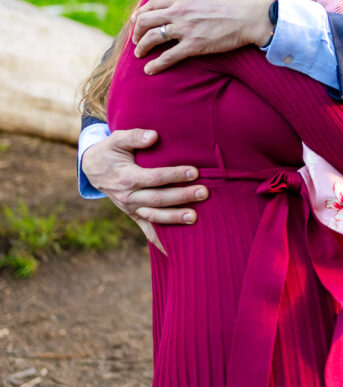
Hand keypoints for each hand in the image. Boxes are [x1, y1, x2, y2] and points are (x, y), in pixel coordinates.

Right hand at [81, 129, 207, 253]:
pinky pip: (147, 230)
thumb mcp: (117, 139)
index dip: (174, 175)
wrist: (93, 169)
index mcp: (127, 177)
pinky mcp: (134, 215)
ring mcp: (131, 209)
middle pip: (158, 198)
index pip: (155, 178)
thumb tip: (153, 136)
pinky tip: (174, 251)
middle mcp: (129, 197)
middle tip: (204, 192)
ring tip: (195, 217)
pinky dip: (159, 242)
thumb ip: (134, 136)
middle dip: (182, 196)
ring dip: (175, 218)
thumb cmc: (110, 151)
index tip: (194, 172)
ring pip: (155, 216)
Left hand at [132, 0, 272, 72]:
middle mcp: (179, 11)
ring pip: (152, 38)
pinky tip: (149, 69)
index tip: (136, 20)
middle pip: (145, 21)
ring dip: (142, 47)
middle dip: (136, 31)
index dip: (140, 13)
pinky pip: (168, 57)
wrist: (254, 14)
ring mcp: (185, 29)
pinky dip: (156, 64)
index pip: (152, 4)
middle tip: (135, 39)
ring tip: (139, 54)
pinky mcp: (194, 46)